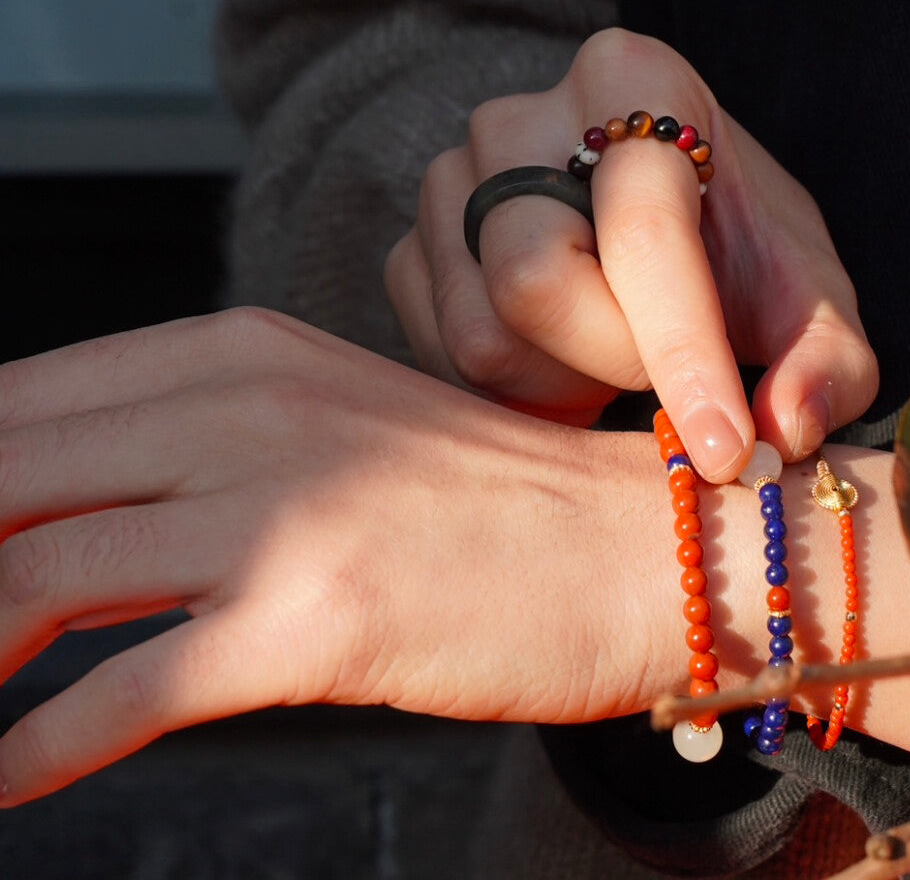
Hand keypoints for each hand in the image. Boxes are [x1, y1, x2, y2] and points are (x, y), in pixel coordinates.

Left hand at [0, 308, 671, 805]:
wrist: (626, 542)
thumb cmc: (478, 494)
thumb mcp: (320, 421)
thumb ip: (188, 447)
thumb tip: (51, 512)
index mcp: (235, 351)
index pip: (22, 398)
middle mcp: (243, 408)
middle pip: (11, 475)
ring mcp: (279, 508)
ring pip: (40, 576)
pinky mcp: (315, 618)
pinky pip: (128, 691)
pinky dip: (41, 748)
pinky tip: (10, 780)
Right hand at [385, 27, 877, 480]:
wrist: (658, 211)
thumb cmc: (735, 245)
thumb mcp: (807, 291)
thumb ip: (826, 360)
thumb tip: (786, 431)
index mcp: (632, 80)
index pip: (640, 228)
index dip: (682, 348)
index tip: (723, 448)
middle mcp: (519, 116)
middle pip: (533, 282)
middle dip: (611, 362)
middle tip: (661, 375)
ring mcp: (449, 179)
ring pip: (479, 332)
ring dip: (561, 386)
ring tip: (614, 359)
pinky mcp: (409, 246)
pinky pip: (438, 355)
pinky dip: (511, 389)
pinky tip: (564, 361)